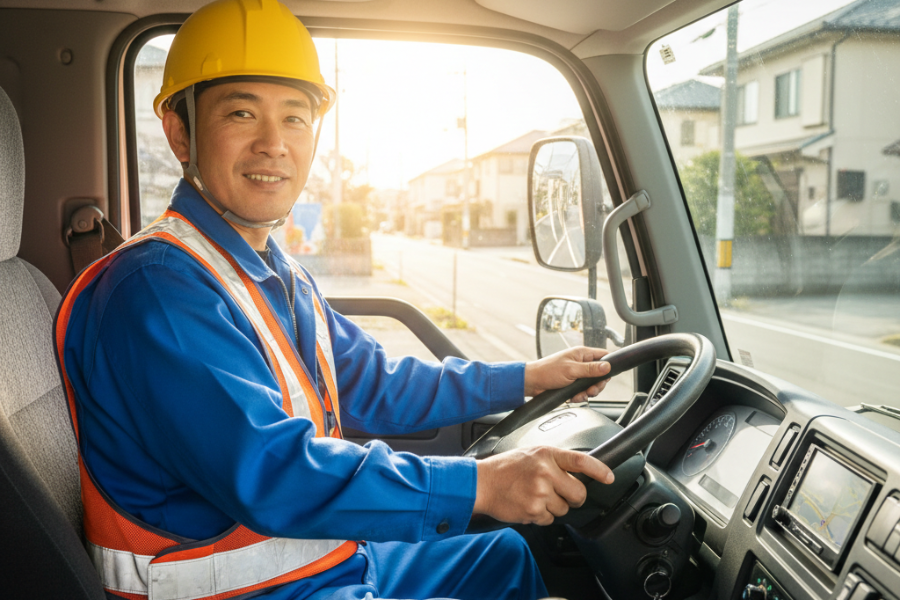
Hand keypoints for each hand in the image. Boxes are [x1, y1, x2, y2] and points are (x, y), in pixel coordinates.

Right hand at [473, 446, 614, 524]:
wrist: (481, 483)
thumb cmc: (505, 468)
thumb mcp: (531, 454)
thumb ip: (553, 461)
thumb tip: (575, 473)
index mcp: (546, 454)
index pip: (580, 461)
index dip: (599, 470)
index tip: (609, 477)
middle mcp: (545, 472)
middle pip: (578, 493)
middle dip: (573, 497)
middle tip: (559, 493)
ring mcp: (540, 492)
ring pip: (564, 509)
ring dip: (553, 507)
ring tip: (534, 496)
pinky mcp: (533, 510)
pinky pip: (549, 519)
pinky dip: (541, 515)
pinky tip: (528, 504)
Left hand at [524, 346, 610, 400]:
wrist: (532, 383)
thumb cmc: (547, 371)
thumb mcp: (571, 370)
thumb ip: (590, 369)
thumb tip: (607, 366)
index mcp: (581, 354)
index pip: (603, 355)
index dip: (608, 366)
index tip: (606, 377)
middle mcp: (581, 362)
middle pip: (600, 374)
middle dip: (597, 385)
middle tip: (591, 390)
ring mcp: (577, 373)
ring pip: (591, 385)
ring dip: (587, 392)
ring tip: (580, 395)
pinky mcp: (572, 384)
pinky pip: (582, 391)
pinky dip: (579, 396)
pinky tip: (573, 397)